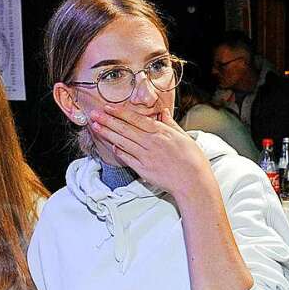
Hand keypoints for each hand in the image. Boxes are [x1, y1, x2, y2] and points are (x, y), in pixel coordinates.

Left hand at [90, 108, 215, 200]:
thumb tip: (163, 112)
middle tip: (94, 114)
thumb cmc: (193, 160)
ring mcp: (146, 156)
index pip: (136, 119)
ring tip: (96, 126)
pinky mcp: (144, 170)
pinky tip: (110, 146)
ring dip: (107, 133)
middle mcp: (151, 142)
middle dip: (108, 120)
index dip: (120, 113)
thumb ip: (170, 124)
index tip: (108, 107)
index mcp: (161, 132)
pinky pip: (127, 158)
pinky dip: (118, 151)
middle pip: (125, 129)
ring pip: (123, 142)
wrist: (193, 182)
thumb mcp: (184, 136)